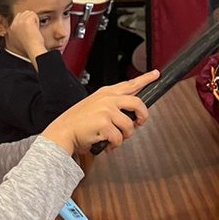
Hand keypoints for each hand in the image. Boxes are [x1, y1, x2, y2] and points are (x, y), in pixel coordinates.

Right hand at [6, 10, 46, 61]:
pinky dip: (37, 20)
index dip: (26, 21)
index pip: (18, 17)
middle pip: (23, 13)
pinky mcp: (27, 20)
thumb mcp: (17, 42)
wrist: (33, 49)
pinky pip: (34, 14)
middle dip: (30, 19)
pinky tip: (35, 28)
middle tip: (32, 29)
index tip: (29, 28)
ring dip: (34, 20)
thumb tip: (19, 30)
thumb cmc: (29, 47)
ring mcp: (20, 22)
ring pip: (29, 13)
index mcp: (11, 29)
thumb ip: (16, 34)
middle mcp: (14, 24)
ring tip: (33, 29)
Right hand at [43, 71, 158, 155]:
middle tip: (139, 123)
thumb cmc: (79, 122)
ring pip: (129, 126)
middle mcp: (107, 99)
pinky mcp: (104, 123)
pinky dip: (114, 145)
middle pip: (138, 103)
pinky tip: (106, 144)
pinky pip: (119, 138)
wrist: (63, 131)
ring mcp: (106, 110)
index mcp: (106, 93)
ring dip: (124, 137)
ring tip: (114, 138)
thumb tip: (132, 115)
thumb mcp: (95, 105)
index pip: (130, 84)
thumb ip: (113, 105)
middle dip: (143, 116)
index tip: (156, 74)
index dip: (145, 79)